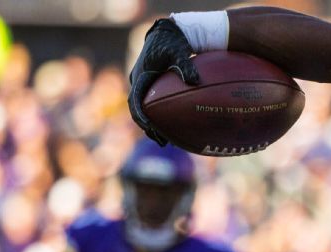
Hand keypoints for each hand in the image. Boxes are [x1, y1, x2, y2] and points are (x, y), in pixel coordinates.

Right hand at [128, 17, 200, 144]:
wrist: (167, 33)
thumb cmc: (173, 42)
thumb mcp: (179, 52)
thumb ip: (186, 66)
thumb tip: (195, 81)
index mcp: (140, 76)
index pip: (135, 101)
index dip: (140, 116)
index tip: (150, 127)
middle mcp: (138, 81)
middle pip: (137, 109)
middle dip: (147, 126)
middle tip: (161, 141)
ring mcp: (143, 84)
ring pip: (143, 108)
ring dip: (151, 124)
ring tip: (165, 140)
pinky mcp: (150, 85)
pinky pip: (150, 104)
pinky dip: (157, 116)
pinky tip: (173, 127)